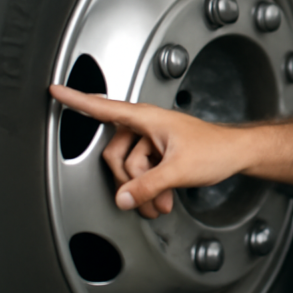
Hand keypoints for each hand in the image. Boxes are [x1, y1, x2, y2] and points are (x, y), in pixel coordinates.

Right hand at [50, 84, 246, 216]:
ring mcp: (152, 140)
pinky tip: (162, 199)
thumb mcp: (179, 170)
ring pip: (129, 168)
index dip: (78, 100)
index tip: (55, 89)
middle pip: (115, 154)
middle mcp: (147, 126)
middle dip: (130, 181)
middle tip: (148, 198)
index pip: (105, 108)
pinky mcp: (159, 153)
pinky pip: (141, 173)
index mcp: (148, 118)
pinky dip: (149, 188)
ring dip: (142, 190)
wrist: (238, 154)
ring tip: (161, 202)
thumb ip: (147, 186)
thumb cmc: (216, 150)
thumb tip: (122, 198)